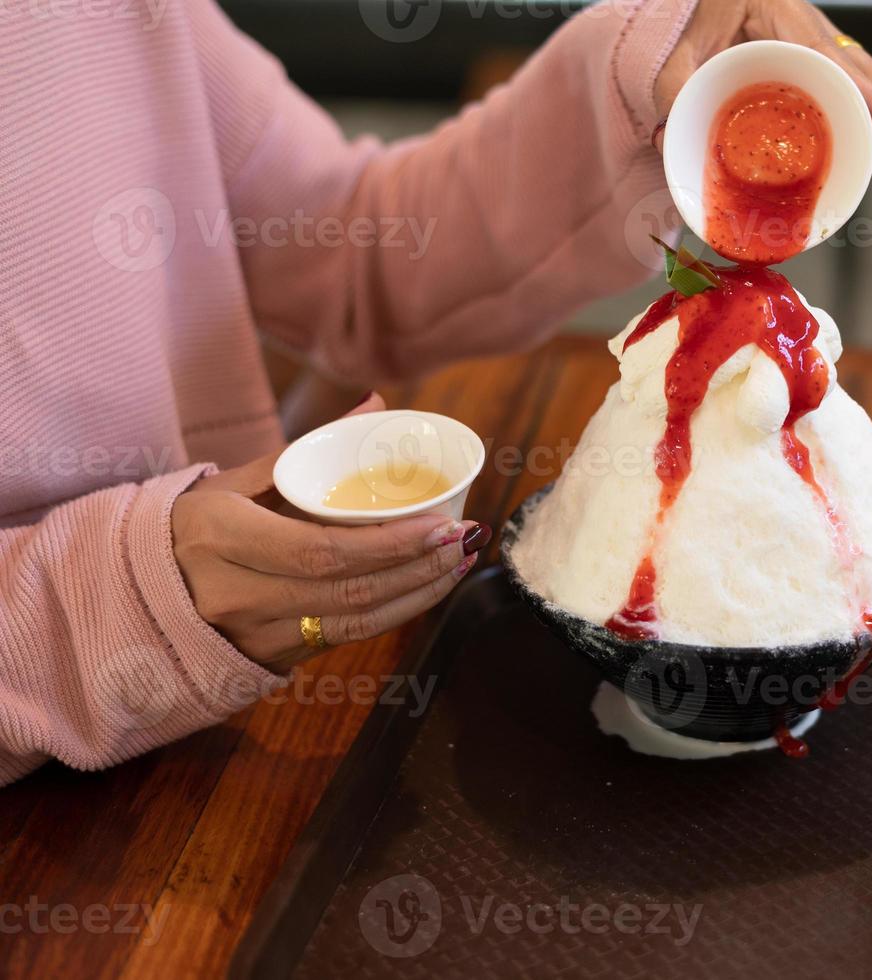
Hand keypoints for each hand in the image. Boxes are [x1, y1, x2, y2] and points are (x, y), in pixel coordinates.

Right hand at [171, 395, 489, 671]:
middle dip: (417, 567)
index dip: (388, 544)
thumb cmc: (193, 527)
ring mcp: (252, 633)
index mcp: (221, 536)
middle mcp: (234, 592)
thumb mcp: (234, 482)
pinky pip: (344, 640)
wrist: (133, 595)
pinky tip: (426, 589)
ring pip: (353, 622)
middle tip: (464, 538)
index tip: (439, 522)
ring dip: (417, 593)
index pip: (320, 550)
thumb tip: (376, 406)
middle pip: (346, 590)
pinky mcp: (270, 659)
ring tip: (459, 562)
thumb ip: (307, 449)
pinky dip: (394, 614)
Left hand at [654, 0, 871, 142]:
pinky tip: (844, 132)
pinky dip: (854, 103)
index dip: (864, 93)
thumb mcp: (683, 44)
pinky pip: (850, 73)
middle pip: (861, 68)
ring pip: (863, 71)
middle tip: (869, 156)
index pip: (832, 56)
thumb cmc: (704, 6)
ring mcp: (820, 33)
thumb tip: (666, 139)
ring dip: (867, 111)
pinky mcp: (818, 47)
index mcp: (782, 12)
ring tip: (859, 153)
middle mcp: (810, 22)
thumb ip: (674, 84)